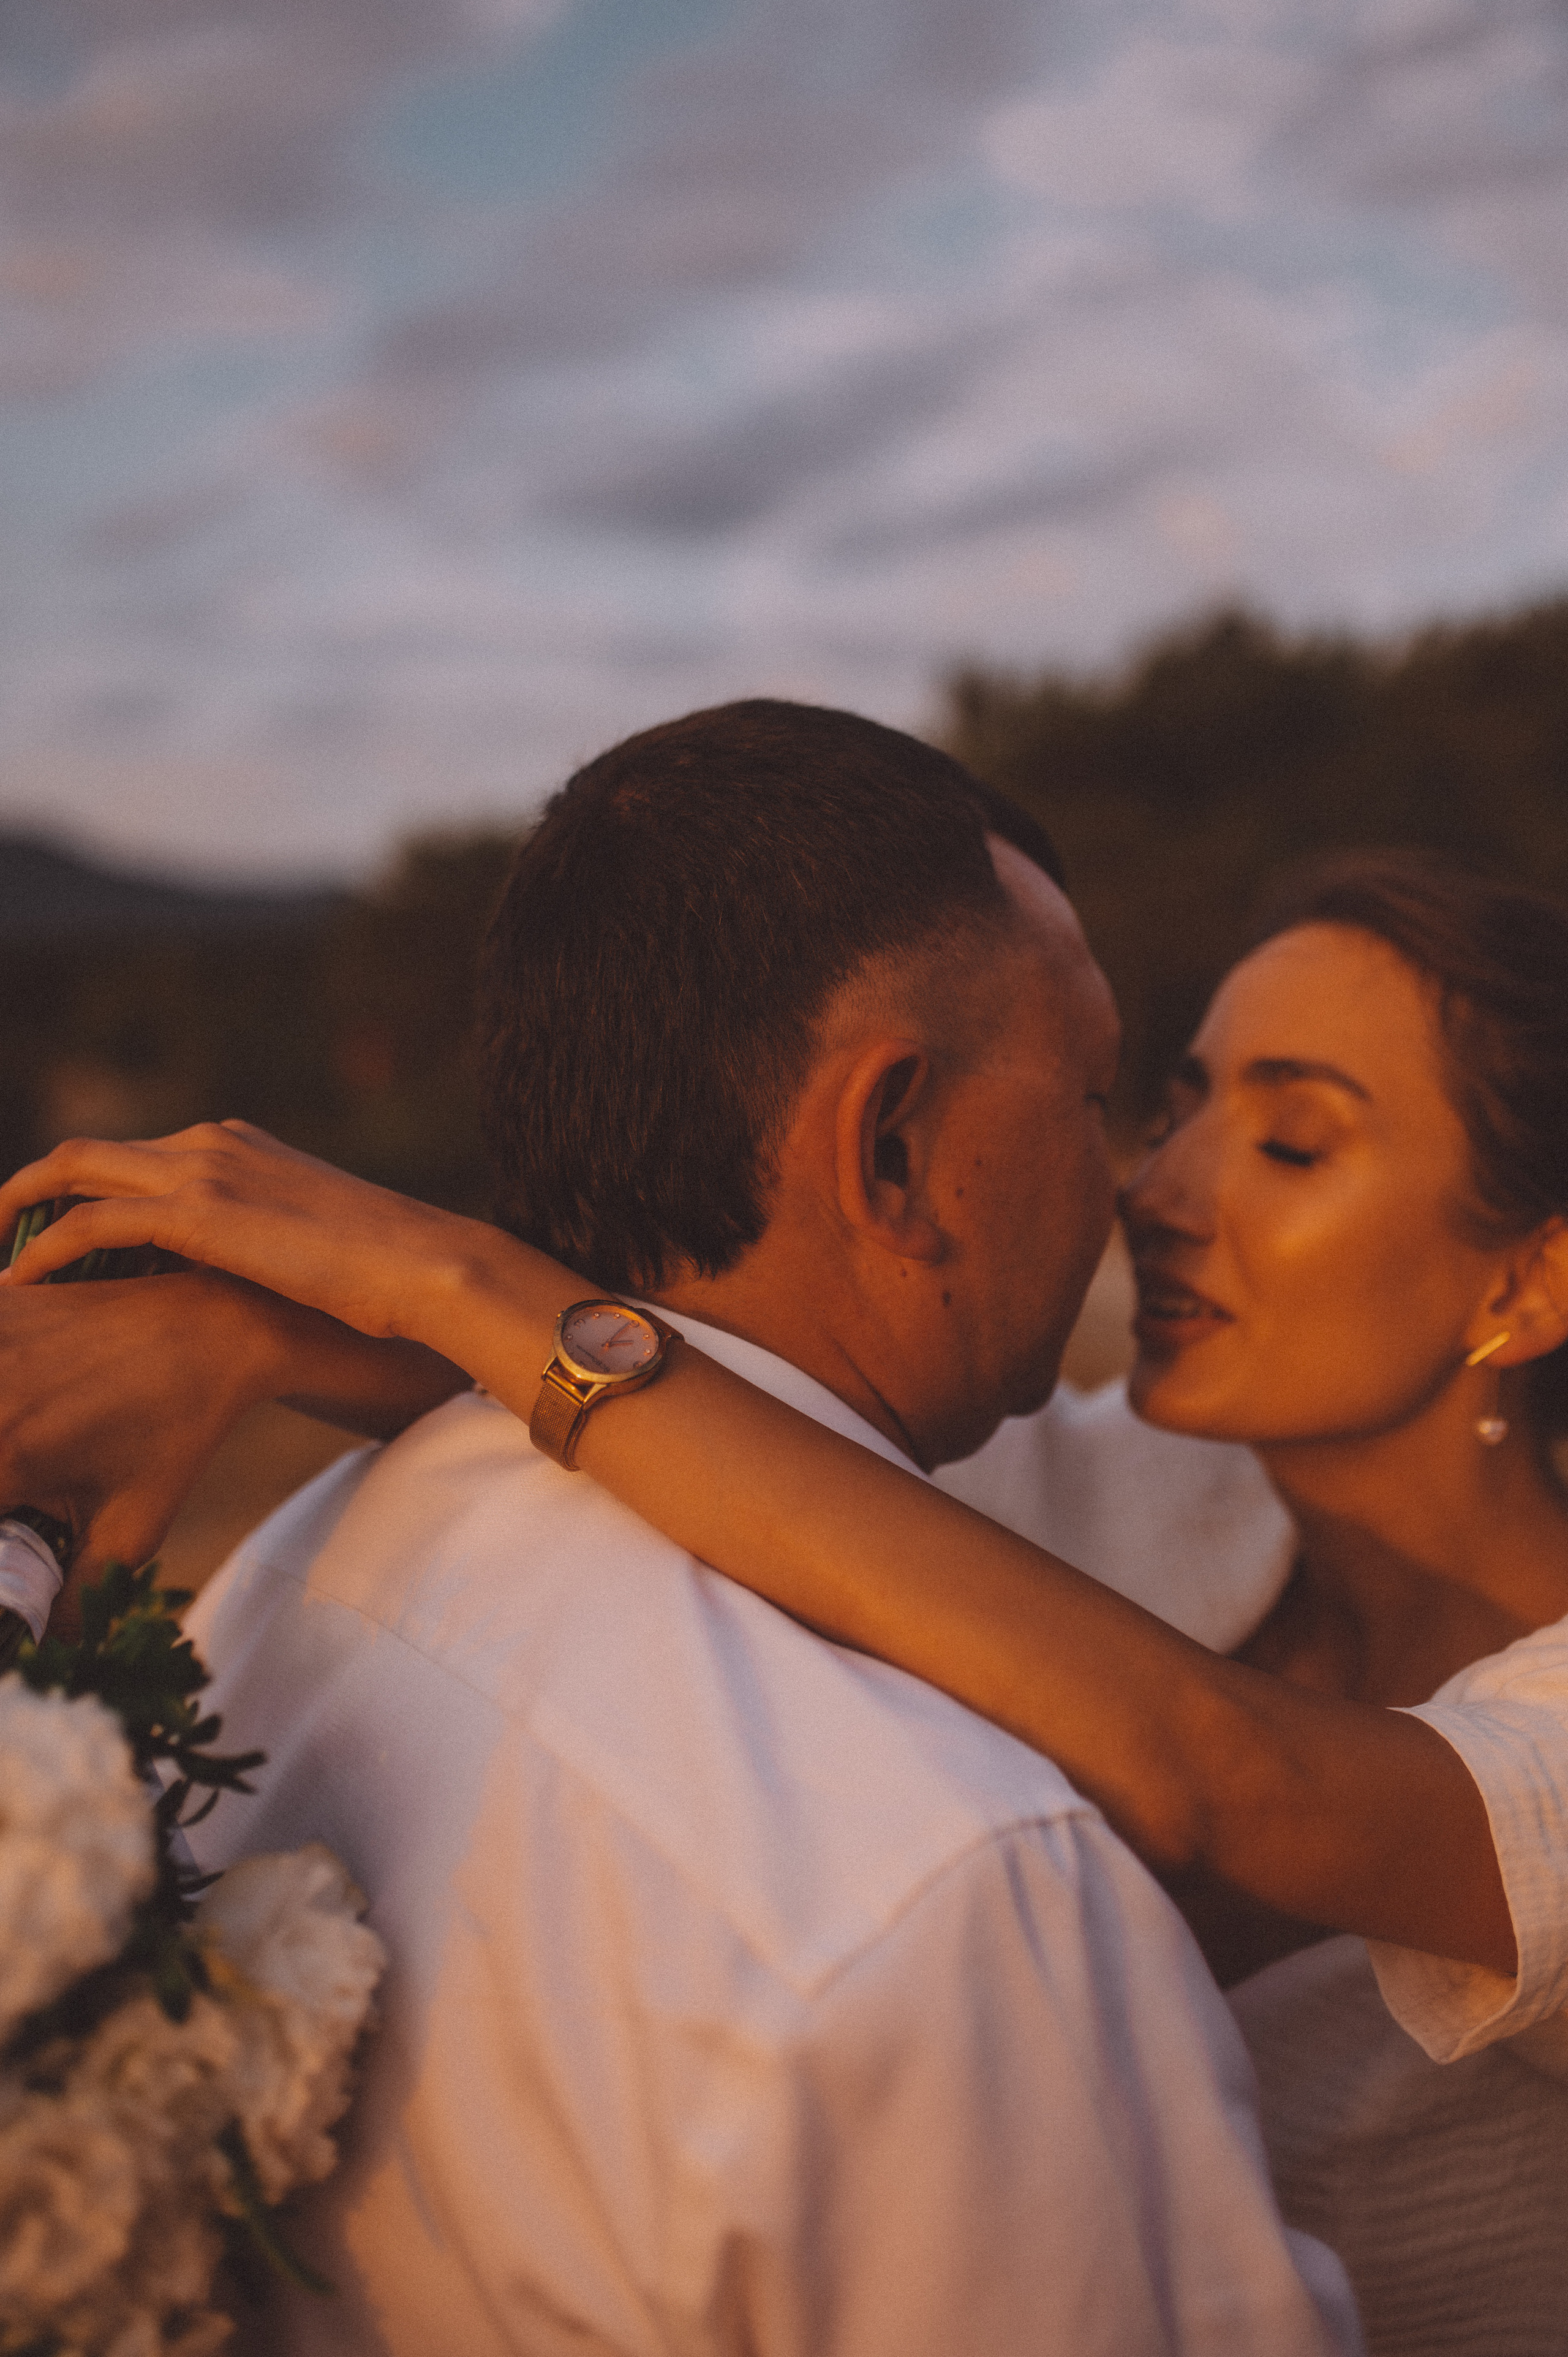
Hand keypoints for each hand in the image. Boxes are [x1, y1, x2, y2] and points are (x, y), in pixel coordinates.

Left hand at [0, 1121, 494, 1342]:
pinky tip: (17, 1286)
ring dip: (17, 1212)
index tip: (41, 1237)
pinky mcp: (197, 1211)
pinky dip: (43, 1251)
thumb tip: (232, 1289)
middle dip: (26, 1193)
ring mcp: (201, 1169)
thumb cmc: (381, 1272)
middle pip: (86, 1153)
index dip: (77, 1192)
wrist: (423, 1263)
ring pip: (73, 1170)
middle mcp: (209, 1143)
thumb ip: (257, 1246)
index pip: (132, 1156)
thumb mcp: (305, 1245)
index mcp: (235, 1146)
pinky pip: (90, 1220)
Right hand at [0, 1269, 280, 1588]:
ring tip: (24, 1453)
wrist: (208, 1328)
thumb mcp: (133, 1526)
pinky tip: (14, 1399)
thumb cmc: (175, 1429)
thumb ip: (81, 1598)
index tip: (10, 1526)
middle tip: (21, 1486)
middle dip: (0, 1488)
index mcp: (7, 1457)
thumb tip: (49, 1653)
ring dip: (1, 1439)